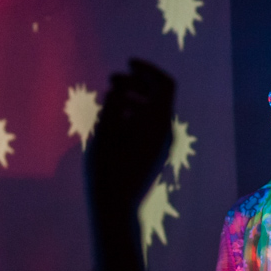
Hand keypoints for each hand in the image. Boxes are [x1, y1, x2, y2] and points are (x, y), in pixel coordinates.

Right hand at [86, 59, 175, 215]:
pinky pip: (150, 125)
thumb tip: (118, 88)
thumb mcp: (104, 129)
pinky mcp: (155, 155)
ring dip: (134, 98)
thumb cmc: (107, 168)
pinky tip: (115, 118)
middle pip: (159, 96)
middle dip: (136, 83)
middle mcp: (166, 133)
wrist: (116, 208)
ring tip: (110, 97)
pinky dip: (135, 114)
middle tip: (111, 79)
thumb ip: (112, 103)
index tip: (127, 63)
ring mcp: (163, 145)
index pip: (164, 84)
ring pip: (154, 111)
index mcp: (158, 123)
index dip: (147, 69)